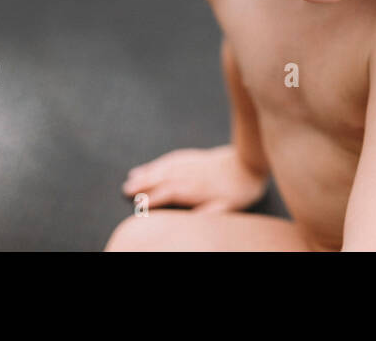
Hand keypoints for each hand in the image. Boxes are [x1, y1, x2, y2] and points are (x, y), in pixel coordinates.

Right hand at [121, 144, 268, 212]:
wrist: (250, 161)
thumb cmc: (240, 189)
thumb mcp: (227, 206)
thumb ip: (205, 213)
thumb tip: (186, 220)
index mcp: (195, 187)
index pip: (167, 192)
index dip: (152, 198)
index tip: (137, 204)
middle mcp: (190, 173)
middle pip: (161, 177)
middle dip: (143, 183)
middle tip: (125, 189)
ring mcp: (191, 162)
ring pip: (164, 166)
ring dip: (147, 171)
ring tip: (132, 177)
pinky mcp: (195, 156)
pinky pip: (172, 158)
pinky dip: (159, 162)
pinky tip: (153, 166)